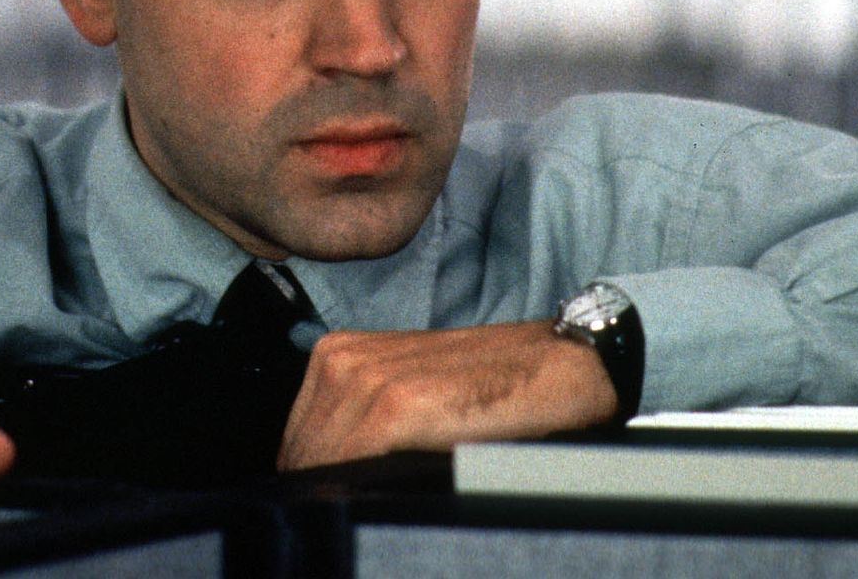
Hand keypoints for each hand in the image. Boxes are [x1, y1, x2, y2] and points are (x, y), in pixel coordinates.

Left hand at [277, 319, 618, 469]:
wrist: (561, 365)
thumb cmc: (492, 389)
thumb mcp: (409, 398)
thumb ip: (359, 427)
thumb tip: (324, 487)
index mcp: (336, 356)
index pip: (296, 446)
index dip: (316, 480)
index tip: (345, 496)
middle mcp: (340, 360)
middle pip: (301, 459)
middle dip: (327, 490)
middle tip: (371, 502)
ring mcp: (365, 379)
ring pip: (320, 468)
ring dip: (346, 495)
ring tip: (393, 496)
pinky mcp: (397, 404)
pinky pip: (350, 470)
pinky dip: (367, 492)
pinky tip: (402, 491)